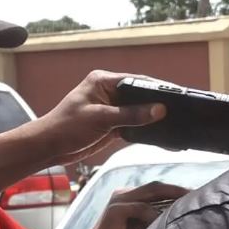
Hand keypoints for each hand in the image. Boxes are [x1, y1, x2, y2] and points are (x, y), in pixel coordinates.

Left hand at [35, 70, 165, 164]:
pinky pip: (135, 125)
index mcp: (103, 81)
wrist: (49, 147)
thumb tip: (159, 110)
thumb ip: (131, 114)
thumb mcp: (101, 118)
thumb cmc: (66, 127)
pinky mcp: (113, 124)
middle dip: (157, 105)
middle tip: (179, 112)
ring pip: (139, 111)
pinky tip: (159, 135)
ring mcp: (113, 108)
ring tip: (173, 124)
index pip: (137, 81)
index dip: (157, 89)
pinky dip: (145, 130)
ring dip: (152, 119)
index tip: (175, 96)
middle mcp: (110, 92)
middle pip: (141, 96)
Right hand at [72, 182, 188, 228]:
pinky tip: (167, 223)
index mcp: (130, 196)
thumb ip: (156, 218)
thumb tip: (182, 215)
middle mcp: (124, 193)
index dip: (178, 191)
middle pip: (157, 186)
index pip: (159, 188)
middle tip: (198, 195)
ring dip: (172, 197)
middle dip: (179, 190)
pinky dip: (155, 214)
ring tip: (189, 204)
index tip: (197, 196)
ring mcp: (119, 200)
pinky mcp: (115, 210)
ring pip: (151, 192)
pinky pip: (141, 208)